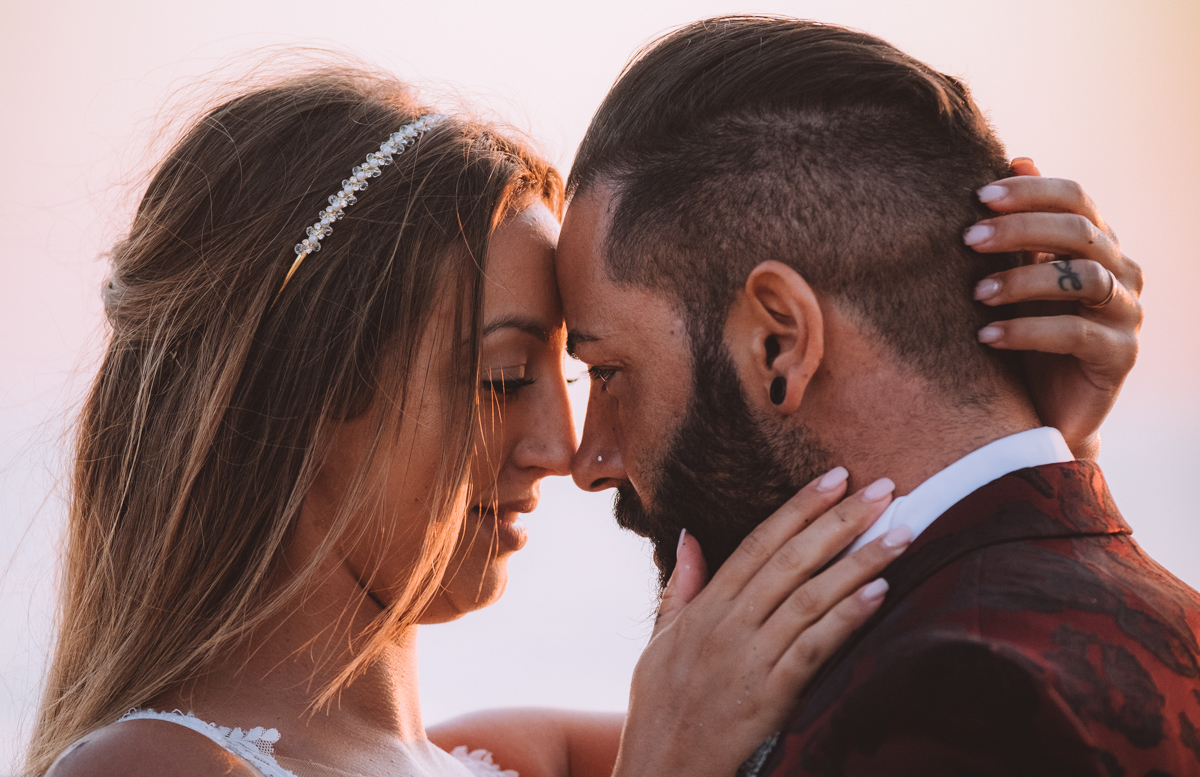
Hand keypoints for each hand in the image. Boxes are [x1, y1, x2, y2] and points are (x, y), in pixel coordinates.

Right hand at [612, 469, 912, 776]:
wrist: (662, 771)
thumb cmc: (660, 707)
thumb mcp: (659, 641)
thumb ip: (681, 587)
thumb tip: (689, 535)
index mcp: (705, 608)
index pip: (758, 543)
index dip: (799, 507)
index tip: (836, 477)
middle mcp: (729, 626)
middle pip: (792, 560)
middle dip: (840, 520)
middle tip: (883, 488)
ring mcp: (750, 660)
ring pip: (810, 598)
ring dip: (860, 562)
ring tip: (900, 534)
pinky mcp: (770, 697)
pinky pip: (814, 649)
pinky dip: (847, 618)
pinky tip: (880, 593)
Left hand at [965, 158, 1143, 459]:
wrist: (1038, 412)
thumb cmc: (1021, 335)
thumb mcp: (1016, 276)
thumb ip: (1021, 226)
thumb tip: (1017, 158)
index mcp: (1096, 244)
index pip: (1076, 198)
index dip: (1031, 192)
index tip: (979, 196)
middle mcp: (1121, 272)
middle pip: (1080, 232)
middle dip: (1021, 229)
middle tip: (968, 238)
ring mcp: (1126, 314)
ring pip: (1082, 279)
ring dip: (1022, 281)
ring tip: (975, 294)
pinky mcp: (1119, 356)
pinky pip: (1076, 333)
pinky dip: (1026, 331)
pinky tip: (985, 337)